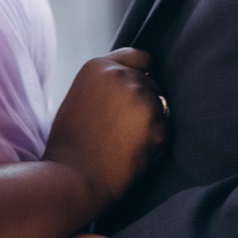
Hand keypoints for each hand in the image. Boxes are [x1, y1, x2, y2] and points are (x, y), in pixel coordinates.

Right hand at [43, 49, 164, 214]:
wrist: (72, 179)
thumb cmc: (70, 147)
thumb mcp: (79, 99)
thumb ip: (105, 85)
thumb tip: (133, 82)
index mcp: (98, 66)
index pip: (139, 58)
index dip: (144, 75)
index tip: (142, 92)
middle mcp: (121, 74)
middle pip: (152, 85)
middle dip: (146, 106)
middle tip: (125, 134)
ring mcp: (140, 96)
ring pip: (162, 109)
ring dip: (152, 126)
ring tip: (126, 147)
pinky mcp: (156, 122)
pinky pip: (166, 132)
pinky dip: (157, 145)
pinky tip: (134, 157)